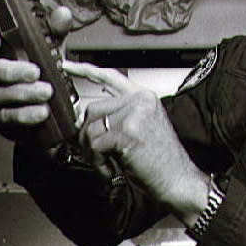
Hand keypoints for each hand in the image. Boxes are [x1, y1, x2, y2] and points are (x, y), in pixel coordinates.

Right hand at [0, 6, 72, 139]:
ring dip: (21, 94)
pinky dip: (24, 115)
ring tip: (45, 92)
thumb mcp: (52, 50)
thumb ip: (55, 32)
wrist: (49, 107)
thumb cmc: (43, 73)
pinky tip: (41, 111)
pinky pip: (4, 117)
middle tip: (35, 72)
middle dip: (10, 71)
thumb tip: (62, 14)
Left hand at [77, 69, 206, 225]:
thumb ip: (118, 115)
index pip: (110, 77)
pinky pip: (95, 144)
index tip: (68, 66)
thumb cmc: (160, 159)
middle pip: (93, 108)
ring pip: (91, 127)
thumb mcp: (141, 127)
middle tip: (94, 153)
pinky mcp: (127, 132)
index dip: (85, 70)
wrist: (177, 178)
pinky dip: (97, 162)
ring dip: (91, 151)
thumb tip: (85, 117)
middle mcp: (140, 101)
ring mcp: (134, 114)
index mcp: (143, 96)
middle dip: (86, 134)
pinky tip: (109, 169)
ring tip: (104, 163)